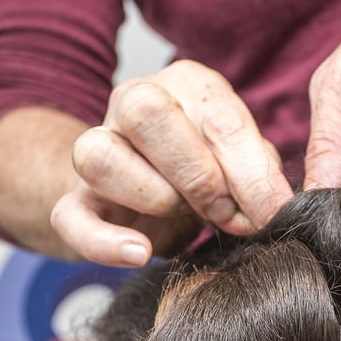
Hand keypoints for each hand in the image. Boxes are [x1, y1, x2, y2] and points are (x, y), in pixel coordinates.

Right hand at [51, 60, 293, 265]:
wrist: (156, 196)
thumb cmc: (213, 173)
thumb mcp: (246, 164)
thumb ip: (259, 176)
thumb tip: (272, 208)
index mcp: (188, 86)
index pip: (219, 117)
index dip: (249, 173)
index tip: (269, 213)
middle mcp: (133, 103)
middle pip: (146, 113)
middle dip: (197, 175)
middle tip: (223, 213)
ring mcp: (98, 148)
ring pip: (97, 155)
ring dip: (152, 195)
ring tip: (181, 215)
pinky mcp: (76, 198)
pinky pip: (68, 216)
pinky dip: (103, 241)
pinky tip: (138, 253)